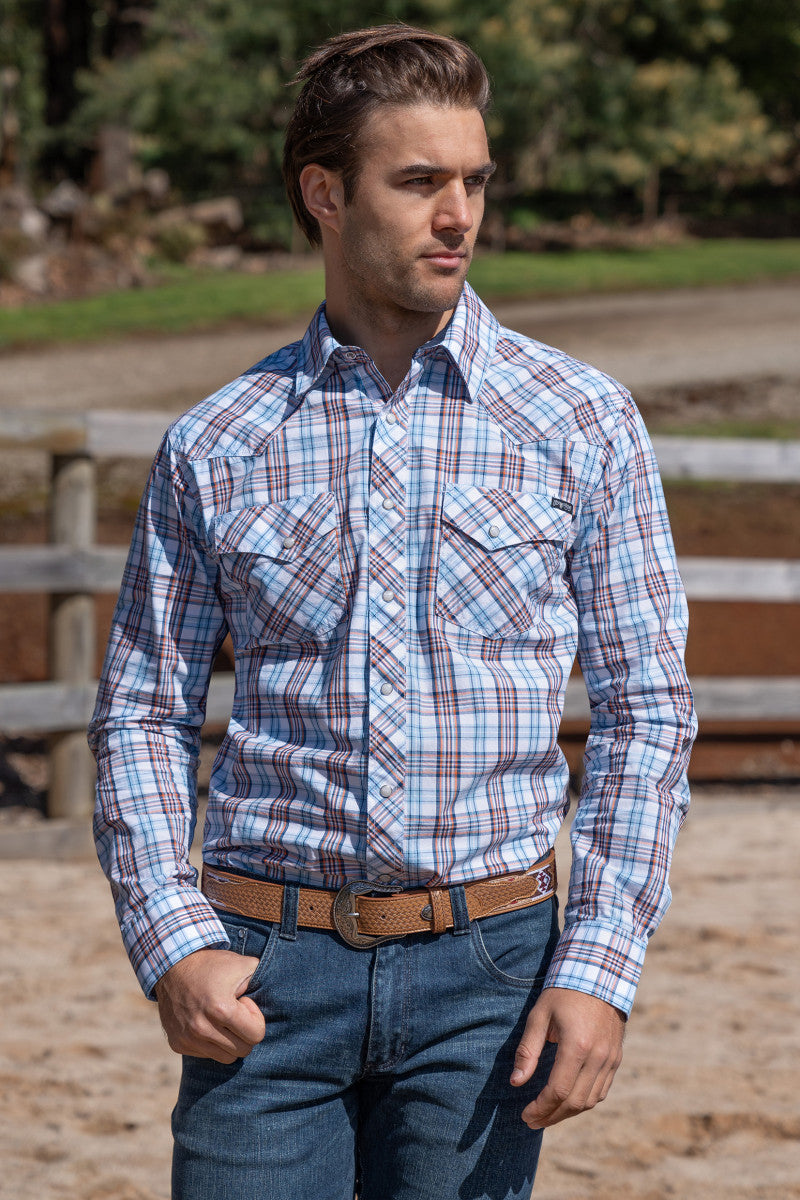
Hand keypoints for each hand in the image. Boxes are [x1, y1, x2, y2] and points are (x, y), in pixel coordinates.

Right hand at [154, 948, 265, 1062]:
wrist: (173, 966)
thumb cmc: (214, 965)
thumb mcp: (243, 965)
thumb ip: (263, 979)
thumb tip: (284, 995)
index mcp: (221, 1009)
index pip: (256, 1035)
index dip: (254, 1018)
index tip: (243, 1003)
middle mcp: (202, 1028)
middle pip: (243, 1050)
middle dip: (244, 1032)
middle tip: (234, 1012)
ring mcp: (188, 1038)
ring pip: (226, 1058)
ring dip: (229, 1040)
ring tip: (221, 1018)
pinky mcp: (178, 1044)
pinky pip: (206, 1055)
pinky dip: (210, 1042)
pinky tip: (205, 1021)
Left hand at [510, 987, 624, 1127]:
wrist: (600, 975)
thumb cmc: (564, 993)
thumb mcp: (539, 1016)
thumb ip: (527, 1050)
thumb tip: (515, 1081)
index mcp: (577, 1046)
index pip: (557, 1091)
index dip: (540, 1108)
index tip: (524, 1114)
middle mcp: (597, 1057)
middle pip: (574, 1102)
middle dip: (551, 1116)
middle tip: (531, 1121)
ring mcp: (610, 1059)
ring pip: (589, 1101)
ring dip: (567, 1113)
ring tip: (546, 1115)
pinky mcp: (616, 1059)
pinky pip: (601, 1091)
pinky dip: (583, 1102)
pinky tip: (567, 1102)